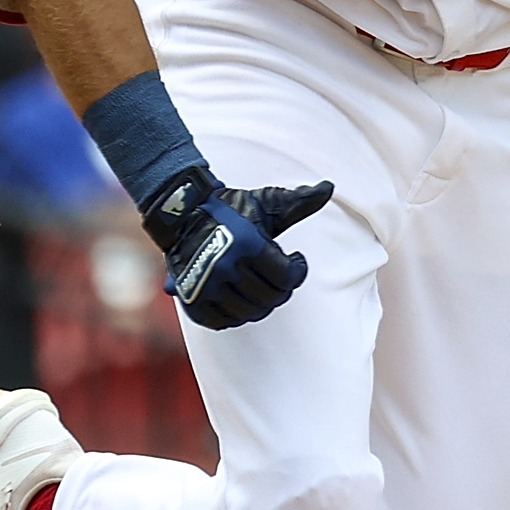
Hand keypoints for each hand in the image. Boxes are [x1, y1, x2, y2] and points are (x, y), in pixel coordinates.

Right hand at [147, 173, 332, 330]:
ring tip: (262, 288)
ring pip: (249, 313)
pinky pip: (222, 322)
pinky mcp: (190, 299)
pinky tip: (240, 299)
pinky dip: (235, 316)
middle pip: (270, 298)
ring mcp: (205, 286)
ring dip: (262, 304)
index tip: (296, 261)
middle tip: (280, 278)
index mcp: (246, 243)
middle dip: (282, 289)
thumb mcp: (265, 203)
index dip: (298, 271)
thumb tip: (328, 187)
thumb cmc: (229, 209)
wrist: (180, 213)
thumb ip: (299, 201)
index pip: (286, 277)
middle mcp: (224, 266)